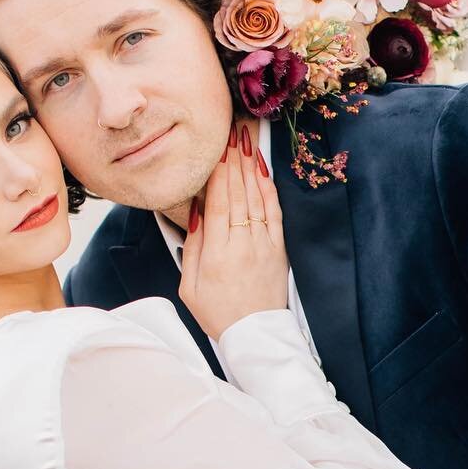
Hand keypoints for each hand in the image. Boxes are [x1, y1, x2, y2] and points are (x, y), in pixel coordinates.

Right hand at [179, 118, 287, 341]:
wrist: (254, 335)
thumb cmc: (218, 313)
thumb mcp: (190, 286)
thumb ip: (192, 247)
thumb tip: (196, 213)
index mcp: (218, 253)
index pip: (218, 202)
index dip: (219, 172)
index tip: (217, 149)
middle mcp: (243, 244)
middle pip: (238, 193)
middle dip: (235, 161)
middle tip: (231, 133)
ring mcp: (263, 245)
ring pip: (256, 198)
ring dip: (250, 168)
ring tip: (245, 142)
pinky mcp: (277, 249)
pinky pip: (274, 212)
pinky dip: (268, 190)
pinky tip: (262, 172)